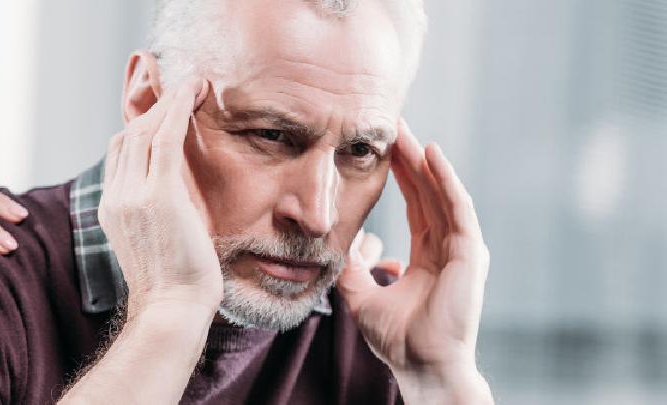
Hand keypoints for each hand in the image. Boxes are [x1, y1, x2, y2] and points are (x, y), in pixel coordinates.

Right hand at [98, 78, 222, 317]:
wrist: (172, 308)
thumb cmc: (176, 281)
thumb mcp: (159, 241)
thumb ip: (158, 212)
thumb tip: (177, 197)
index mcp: (113, 207)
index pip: (122, 153)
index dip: (143, 127)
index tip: (167, 113)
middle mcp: (116, 196)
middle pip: (129, 136)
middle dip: (156, 109)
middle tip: (183, 90)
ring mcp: (133, 195)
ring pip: (145, 131)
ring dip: (170, 102)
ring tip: (193, 85)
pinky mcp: (158, 195)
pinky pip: (166, 137)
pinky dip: (178, 108)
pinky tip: (195, 90)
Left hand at [337, 120, 490, 400]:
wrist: (421, 365)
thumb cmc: (397, 338)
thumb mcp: (360, 295)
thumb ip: (351, 267)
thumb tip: (350, 243)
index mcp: (427, 256)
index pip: (415, 205)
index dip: (399, 176)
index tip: (382, 149)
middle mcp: (447, 247)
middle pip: (428, 192)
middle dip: (409, 159)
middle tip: (392, 126)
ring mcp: (461, 248)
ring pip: (441, 193)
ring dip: (423, 161)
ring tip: (405, 131)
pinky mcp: (470, 252)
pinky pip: (457, 207)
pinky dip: (445, 179)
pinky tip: (429, 153)